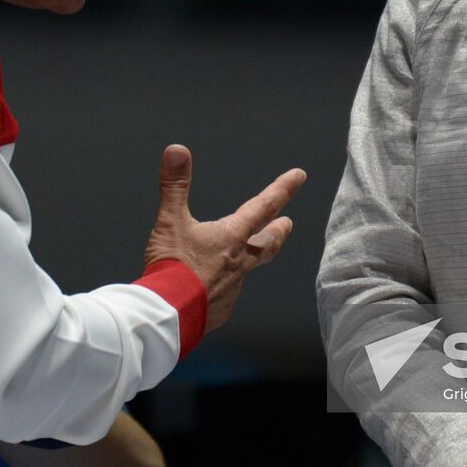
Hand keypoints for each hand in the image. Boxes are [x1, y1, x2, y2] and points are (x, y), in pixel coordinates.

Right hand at [144, 144, 303, 331]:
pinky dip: (219, 289)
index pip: (263, 206)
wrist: (167, 316)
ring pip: (245, 270)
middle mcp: (239, 262)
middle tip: (288, 223)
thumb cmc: (171, 267)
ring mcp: (233, 289)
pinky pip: (224, 297)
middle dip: (278, 231)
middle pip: (267, 243)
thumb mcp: (170, 221)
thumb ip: (174, 186)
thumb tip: (177, 150)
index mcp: (231, 236)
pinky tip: (208, 293)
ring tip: (239, 258)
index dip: (282, 188)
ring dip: (246, 260)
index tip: (299, 176)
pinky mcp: (220, 311)